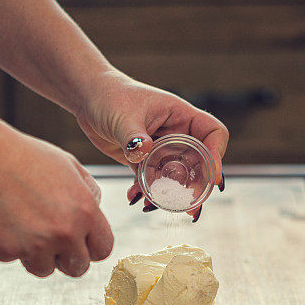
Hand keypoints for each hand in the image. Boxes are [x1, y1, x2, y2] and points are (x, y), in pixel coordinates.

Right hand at [0, 128, 113, 277]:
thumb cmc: (26, 158)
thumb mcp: (70, 166)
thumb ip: (89, 191)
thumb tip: (96, 209)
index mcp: (85, 212)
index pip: (102, 249)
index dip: (92, 246)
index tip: (82, 241)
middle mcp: (63, 233)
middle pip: (78, 268)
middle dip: (68, 257)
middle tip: (54, 239)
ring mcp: (34, 245)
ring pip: (45, 269)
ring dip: (38, 255)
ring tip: (27, 225)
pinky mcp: (6, 251)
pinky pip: (15, 259)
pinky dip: (11, 245)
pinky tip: (7, 220)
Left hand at [76, 72, 228, 206]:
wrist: (88, 97)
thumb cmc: (109, 96)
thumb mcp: (123, 116)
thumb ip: (134, 136)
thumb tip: (144, 151)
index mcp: (180, 115)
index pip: (213, 133)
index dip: (216, 154)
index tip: (212, 177)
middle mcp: (176, 132)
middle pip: (199, 161)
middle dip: (197, 185)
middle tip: (191, 208)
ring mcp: (161, 147)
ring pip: (176, 174)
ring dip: (170, 193)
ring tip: (156, 206)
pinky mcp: (144, 159)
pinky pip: (153, 179)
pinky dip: (147, 191)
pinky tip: (134, 197)